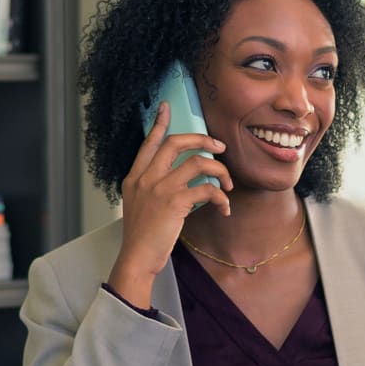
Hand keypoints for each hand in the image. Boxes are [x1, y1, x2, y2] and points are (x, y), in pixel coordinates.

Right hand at [108, 102, 232, 306]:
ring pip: (198, 163)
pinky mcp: (175, 202)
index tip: (167, 107)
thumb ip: (152, 187)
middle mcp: (146, 178)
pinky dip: (222, 197)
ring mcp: (160, 188)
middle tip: (219, 146)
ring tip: (228, 184)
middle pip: (176, 143)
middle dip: (202, 139)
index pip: (148, 143)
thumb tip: (178, 178)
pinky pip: (208, 189)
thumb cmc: (142, 236)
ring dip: (220, 170)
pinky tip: (224, 207)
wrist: (137, 258)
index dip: (159, 124)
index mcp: (135, 177)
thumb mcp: (138, 204)